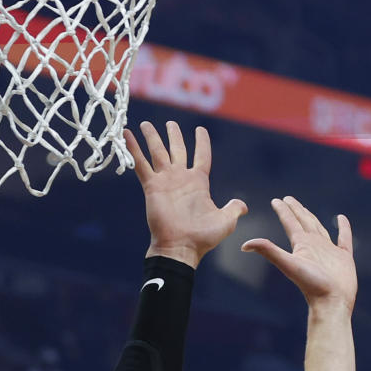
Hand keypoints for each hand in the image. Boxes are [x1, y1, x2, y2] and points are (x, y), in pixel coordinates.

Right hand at [124, 121, 247, 268]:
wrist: (181, 247)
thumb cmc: (203, 237)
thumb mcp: (225, 222)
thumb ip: (233, 209)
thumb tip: (243, 206)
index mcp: (199, 182)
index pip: (202, 156)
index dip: (202, 142)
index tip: (200, 129)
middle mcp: (181, 178)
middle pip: (177, 149)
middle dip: (174, 135)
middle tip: (170, 123)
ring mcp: (166, 181)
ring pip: (158, 152)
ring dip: (152, 137)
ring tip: (146, 123)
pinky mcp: (152, 186)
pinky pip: (141, 164)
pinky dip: (133, 149)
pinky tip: (126, 134)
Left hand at [241, 197, 356, 312]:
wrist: (332, 302)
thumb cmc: (312, 285)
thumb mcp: (288, 264)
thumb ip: (269, 251)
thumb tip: (243, 245)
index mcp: (301, 245)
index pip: (290, 223)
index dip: (283, 211)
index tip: (276, 200)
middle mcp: (314, 245)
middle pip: (303, 222)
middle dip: (296, 210)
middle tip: (288, 199)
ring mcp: (329, 251)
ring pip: (320, 228)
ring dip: (312, 218)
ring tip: (306, 210)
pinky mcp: (344, 257)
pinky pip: (344, 238)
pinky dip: (343, 228)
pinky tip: (341, 219)